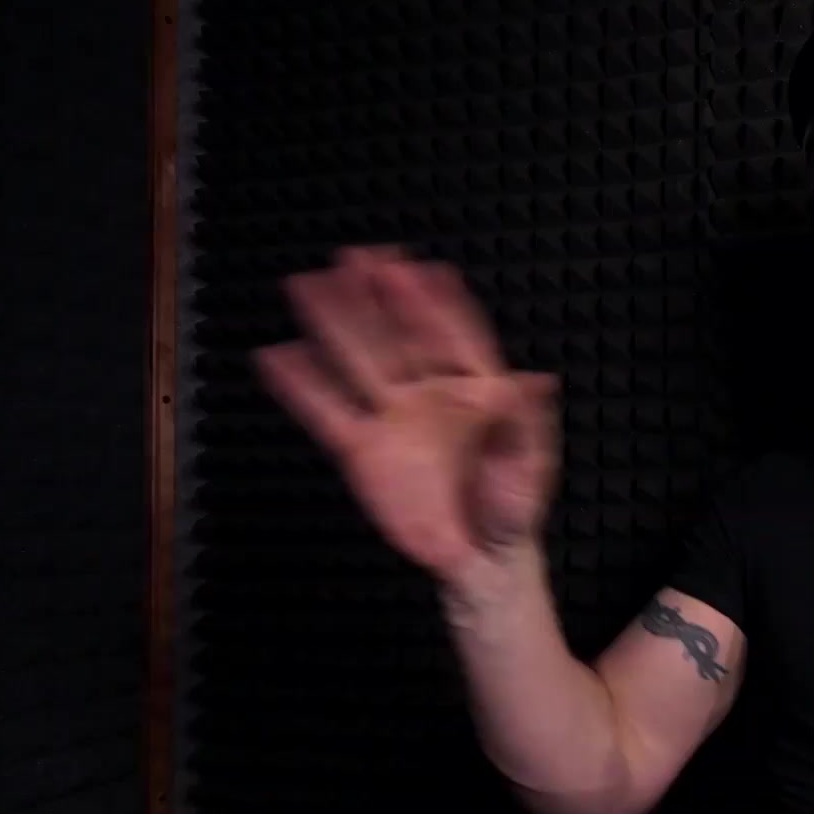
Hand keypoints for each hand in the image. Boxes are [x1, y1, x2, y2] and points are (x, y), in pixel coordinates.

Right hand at [253, 246, 559, 585]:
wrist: (480, 558)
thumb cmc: (513, 509)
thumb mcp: (532, 465)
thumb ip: (528, 422)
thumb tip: (535, 379)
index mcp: (478, 390)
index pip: (455, 337)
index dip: (438, 304)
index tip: (420, 268)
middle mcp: (431, 395)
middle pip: (400, 337)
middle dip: (379, 297)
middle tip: (359, 256)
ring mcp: (394, 419)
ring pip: (360, 362)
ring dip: (336, 323)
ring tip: (310, 283)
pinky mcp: (363, 452)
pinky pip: (328, 412)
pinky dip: (302, 385)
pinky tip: (278, 355)